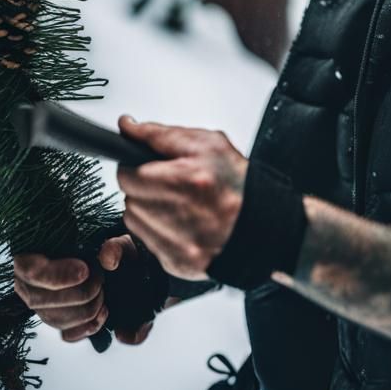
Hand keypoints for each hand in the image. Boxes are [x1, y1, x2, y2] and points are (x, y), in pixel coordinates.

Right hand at [13, 235, 156, 344]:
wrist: (108, 262)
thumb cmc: (105, 248)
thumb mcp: (112, 238)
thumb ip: (113, 245)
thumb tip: (109, 260)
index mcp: (31, 257)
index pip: (32, 272)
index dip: (59, 276)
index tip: (85, 270)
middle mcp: (28, 285)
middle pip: (46, 300)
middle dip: (82, 290)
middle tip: (100, 277)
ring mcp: (40, 308)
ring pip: (57, 320)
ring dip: (88, 307)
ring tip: (102, 290)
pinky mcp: (56, 323)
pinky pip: (68, 335)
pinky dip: (89, 325)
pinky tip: (103, 311)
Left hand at [116, 115, 248, 281]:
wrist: (263, 223)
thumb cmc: (239, 184)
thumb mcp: (208, 144)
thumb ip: (162, 134)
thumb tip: (128, 127)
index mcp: (187, 180)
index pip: (128, 175)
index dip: (136, 167)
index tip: (146, 167)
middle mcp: (181, 215)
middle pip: (130, 198)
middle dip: (144, 188)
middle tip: (169, 185)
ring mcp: (178, 243)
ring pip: (135, 220)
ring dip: (148, 210)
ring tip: (175, 203)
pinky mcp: (177, 262)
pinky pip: (147, 242)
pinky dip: (159, 230)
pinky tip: (180, 222)